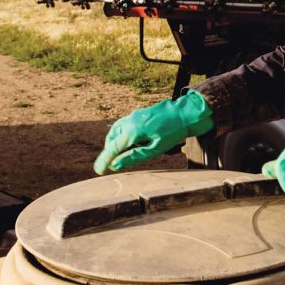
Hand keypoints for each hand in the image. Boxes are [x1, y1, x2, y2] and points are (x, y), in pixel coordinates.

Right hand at [93, 91, 213, 173]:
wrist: (185, 113)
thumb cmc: (172, 133)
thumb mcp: (154, 149)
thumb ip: (133, 156)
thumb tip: (115, 165)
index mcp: (132, 131)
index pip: (112, 148)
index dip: (104, 160)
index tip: (98, 171)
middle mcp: (129, 121)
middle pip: (112, 140)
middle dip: (109, 152)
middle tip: (110, 165)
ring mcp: (133, 116)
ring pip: (116, 132)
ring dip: (115, 144)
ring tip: (121, 155)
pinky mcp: (138, 114)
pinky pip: (124, 126)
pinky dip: (122, 136)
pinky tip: (130, 143)